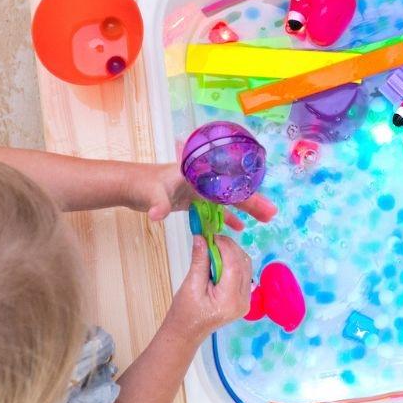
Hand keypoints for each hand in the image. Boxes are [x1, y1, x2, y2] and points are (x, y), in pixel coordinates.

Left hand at [130, 163, 276, 227]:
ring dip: (246, 209)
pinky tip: (240, 227)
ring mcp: (200, 190)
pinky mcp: (195, 200)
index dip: (247, 196)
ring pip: (228, 200)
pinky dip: (228, 217)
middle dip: (254, 202)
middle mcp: (204, 180)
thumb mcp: (151, 194)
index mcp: (199, 174)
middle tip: (272, 214)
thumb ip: (158, 204)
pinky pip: (217, 209)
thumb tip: (158, 215)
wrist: (130, 185)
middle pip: (233, 192)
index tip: (264, 205)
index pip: (229, 186)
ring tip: (266, 219)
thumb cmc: (142, 184)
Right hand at [164, 235, 253, 342]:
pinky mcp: (243, 298)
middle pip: (243, 264)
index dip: (225, 246)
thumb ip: (199, 261)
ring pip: (246, 267)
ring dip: (233, 253)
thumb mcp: (190, 285)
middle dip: (229, 248)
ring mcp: (246, 301)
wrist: (186, 332)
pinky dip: (234, 262)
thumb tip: (201, 238)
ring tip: (214, 247)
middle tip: (212, 238)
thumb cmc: (185, 313)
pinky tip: (220, 258)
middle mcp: (243, 301)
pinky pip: (243, 274)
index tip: (212, 235)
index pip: (234, 265)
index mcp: (230, 300)